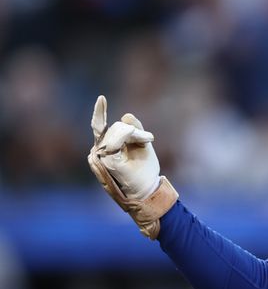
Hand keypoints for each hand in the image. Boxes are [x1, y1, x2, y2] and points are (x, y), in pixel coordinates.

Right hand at [88, 95, 177, 238]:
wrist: (148, 190)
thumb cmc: (144, 170)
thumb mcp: (142, 145)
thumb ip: (134, 130)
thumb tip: (125, 115)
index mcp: (105, 148)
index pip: (99, 127)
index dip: (99, 113)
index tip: (101, 99)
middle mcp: (99, 151)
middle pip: (115, 127)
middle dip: (133, 131)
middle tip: (148, 139)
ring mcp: (101, 156)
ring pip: (118, 130)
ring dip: (136, 134)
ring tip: (146, 144)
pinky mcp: (108, 160)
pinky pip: (119, 139)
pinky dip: (132, 136)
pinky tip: (145, 141)